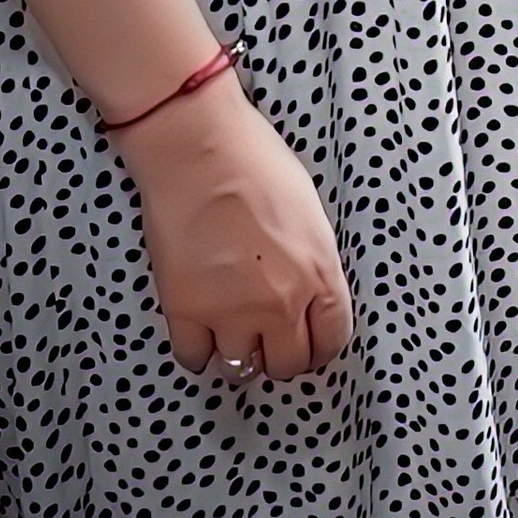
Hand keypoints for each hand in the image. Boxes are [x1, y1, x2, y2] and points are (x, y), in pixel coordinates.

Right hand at [121, 76, 352, 382]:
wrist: (198, 148)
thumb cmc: (255, 162)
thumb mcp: (309, 212)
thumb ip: (313, 261)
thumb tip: (307, 292)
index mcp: (319, 272)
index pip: (332, 340)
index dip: (319, 348)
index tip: (308, 347)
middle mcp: (281, 302)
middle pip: (288, 364)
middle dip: (281, 356)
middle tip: (269, 342)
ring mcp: (231, 312)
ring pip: (241, 368)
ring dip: (238, 353)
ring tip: (231, 330)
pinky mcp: (186, 311)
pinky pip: (194, 357)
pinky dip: (197, 350)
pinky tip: (199, 331)